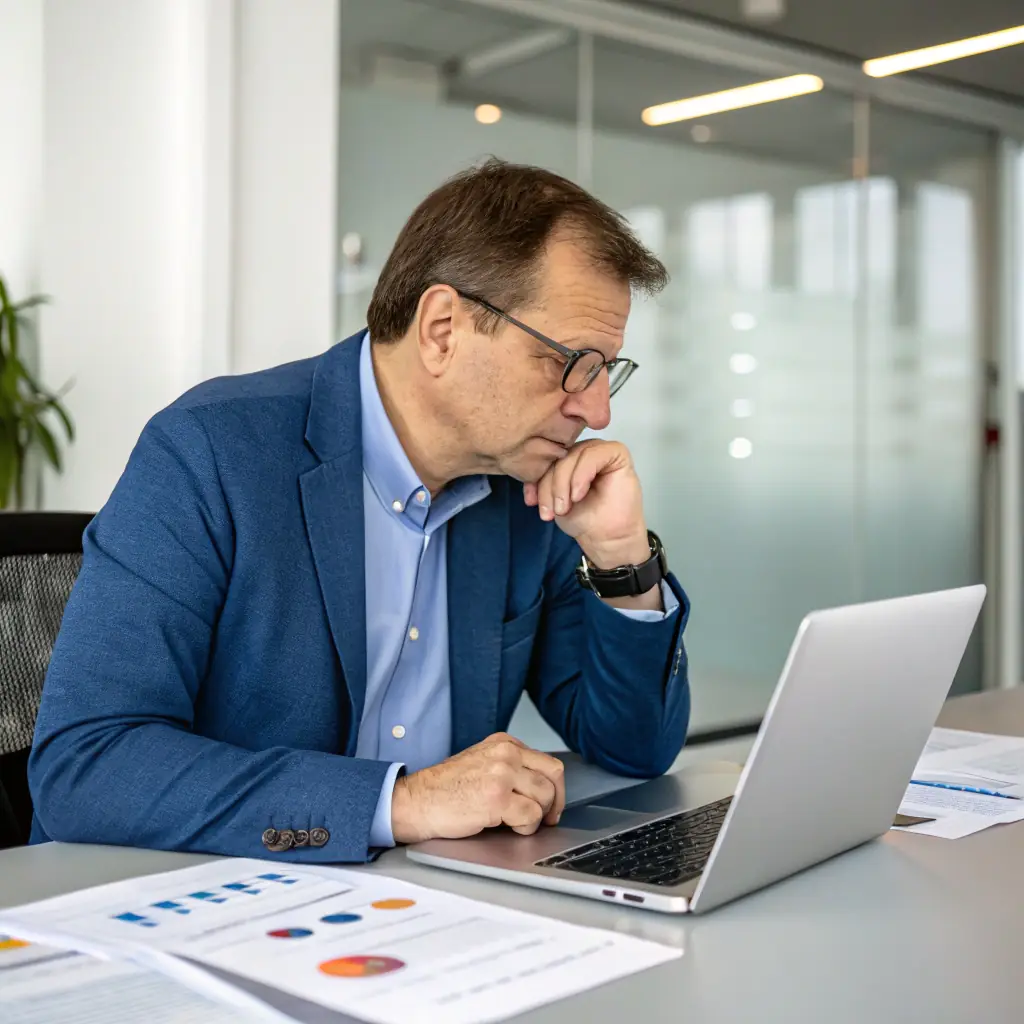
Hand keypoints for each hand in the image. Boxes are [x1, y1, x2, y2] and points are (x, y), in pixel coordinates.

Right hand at [390, 733, 565, 844]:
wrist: (417, 801)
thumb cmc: (446, 788)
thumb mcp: (481, 762)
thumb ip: (510, 766)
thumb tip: (541, 787)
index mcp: (503, 743)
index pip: (548, 762)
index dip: (555, 788)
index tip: (551, 804)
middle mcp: (505, 753)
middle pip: (553, 777)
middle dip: (553, 802)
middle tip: (544, 818)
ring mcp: (502, 774)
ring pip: (545, 797)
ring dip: (536, 816)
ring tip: (516, 822)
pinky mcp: (497, 798)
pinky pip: (531, 816)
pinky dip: (525, 828)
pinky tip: (508, 827)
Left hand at [524, 439, 648, 568]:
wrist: (606, 538)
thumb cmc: (584, 519)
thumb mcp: (552, 498)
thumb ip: (542, 481)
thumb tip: (526, 468)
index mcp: (568, 458)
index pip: (546, 459)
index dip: (536, 479)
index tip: (531, 502)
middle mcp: (583, 450)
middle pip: (558, 457)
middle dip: (550, 485)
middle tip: (552, 510)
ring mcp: (600, 450)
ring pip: (572, 456)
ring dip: (563, 484)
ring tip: (564, 507)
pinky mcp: (616, 453)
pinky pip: (592, 456)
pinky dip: (580, 476)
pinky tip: (578, 496)